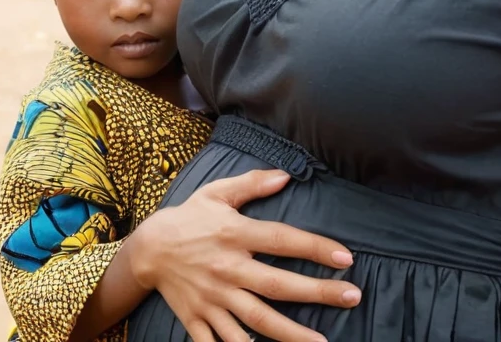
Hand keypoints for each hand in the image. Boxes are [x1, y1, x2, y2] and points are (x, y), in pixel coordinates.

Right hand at [129, 170, 360, 341]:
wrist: (148, 249)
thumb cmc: (190, 217)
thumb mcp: (218, 192)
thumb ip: (253, 183)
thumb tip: (286, 175)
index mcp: (235, 234)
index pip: (283, 241)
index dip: (315, 248)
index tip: (346, 258)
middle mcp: (228, 269)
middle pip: (277, 285)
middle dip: (317, 293)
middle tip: (352, 297)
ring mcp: (213, 298)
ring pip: (257, 320)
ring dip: (290, 334)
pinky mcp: (198, 319)